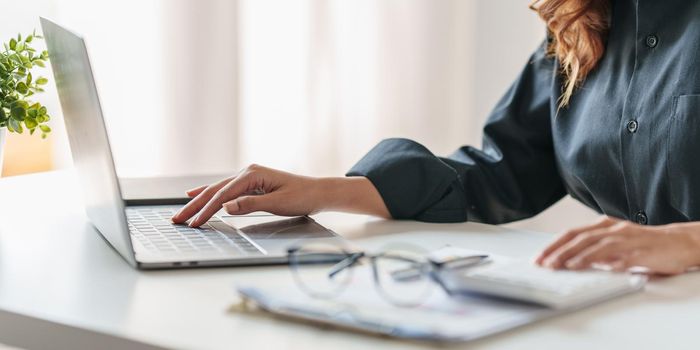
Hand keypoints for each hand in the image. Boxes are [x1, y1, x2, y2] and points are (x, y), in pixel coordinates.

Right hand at [171, 164, 389, 226]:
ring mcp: (248, 176)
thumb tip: (226, 206)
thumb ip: (250, 204)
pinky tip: (195, 194)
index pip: (223, 195)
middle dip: (194, 206)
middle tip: (177, 219)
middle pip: (215, 190)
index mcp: (252, 174)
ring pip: (217, 189)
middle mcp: (247, 172)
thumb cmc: (302, 197)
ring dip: (198, 201)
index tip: (194, 223)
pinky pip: (224, 189)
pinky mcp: (250, 183)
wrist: (318, 192)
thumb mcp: (277, 203)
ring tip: (181, 211)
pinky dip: (209, 194)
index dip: (206, 210)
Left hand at [535, 216, 699, 274]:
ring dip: (578, 256)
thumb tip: (571, 261)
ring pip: (597, 245)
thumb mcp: (615, 243)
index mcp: (604, 225)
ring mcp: (627, 239)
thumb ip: (595, 250)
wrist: (679, 242)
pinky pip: (622, 256)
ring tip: (564, 266)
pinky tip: (597, 269)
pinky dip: (607, 262)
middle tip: (545, 264)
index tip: (539, 257)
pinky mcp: (641, 251)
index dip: (553, 245)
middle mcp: (613, 229)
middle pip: (580, 238)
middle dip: (560, 252)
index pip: (572, 233)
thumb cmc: (645, 244)